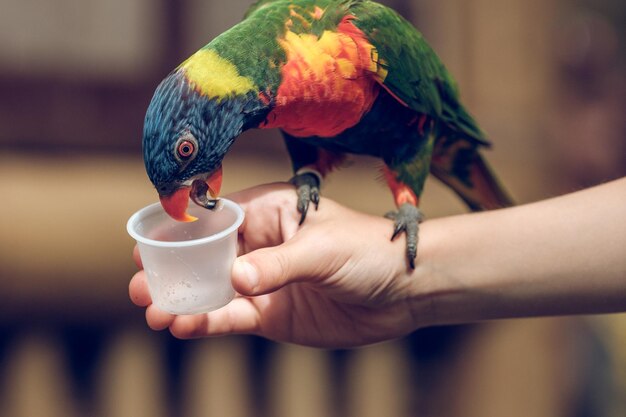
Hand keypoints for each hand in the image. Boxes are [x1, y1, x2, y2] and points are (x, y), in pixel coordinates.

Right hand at [129, 183, 429, 347]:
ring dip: (182, 301)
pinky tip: (183, 327)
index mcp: (270, 211)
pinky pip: (233, 317)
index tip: (145, 245)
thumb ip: (277, 264)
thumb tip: (234, 280)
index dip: (178, 232)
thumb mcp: (322, 250)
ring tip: (151, 312)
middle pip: (205, 257)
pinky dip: (208, 323)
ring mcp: (264, 281)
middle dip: (172, 271)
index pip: (214, 218)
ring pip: (213, 291)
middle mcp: (261, 245)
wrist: (404, 290)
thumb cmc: (368, 251)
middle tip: (138, 286)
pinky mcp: (272, 313)